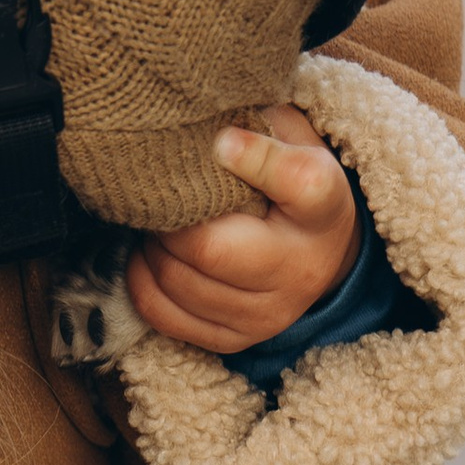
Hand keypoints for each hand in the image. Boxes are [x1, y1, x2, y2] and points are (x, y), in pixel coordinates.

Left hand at [126, 102, 358, 356]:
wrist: (321, 257)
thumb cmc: (292, 185)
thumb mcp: (294, 140)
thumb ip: (259, 124)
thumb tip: (206, 124)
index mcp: (322, 205)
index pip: (296, 180)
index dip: (250, 155)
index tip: (220, 141)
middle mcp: (299, 269)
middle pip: (209, 248)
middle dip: (169, 218)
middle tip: (163, 195)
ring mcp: (267, 314)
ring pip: (177, 283)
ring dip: (152, 247)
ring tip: (160, 222)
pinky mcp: (234, 340)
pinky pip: (164, 314)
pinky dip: (143, 280)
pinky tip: (153, 255)